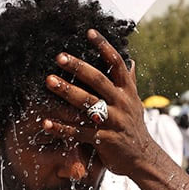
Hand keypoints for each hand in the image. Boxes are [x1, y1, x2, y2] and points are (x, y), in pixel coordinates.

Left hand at [43, 29, 156, 175]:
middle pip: (99, 80)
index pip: (117, 64)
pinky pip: (79, 132)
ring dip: (67, 91)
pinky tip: (46, 122)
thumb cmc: (133, 127)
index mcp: (128, 91)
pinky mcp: (104, 140)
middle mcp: (122, 103)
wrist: (142, 158)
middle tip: (59, 57)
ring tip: (48, 81)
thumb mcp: (135, 103)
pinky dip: (62, 128)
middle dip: (79, 67)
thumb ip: (130, 82)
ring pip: (88, 103)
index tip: (89, 32)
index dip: (104, 47)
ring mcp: (114, 122)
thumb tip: (131, 61)